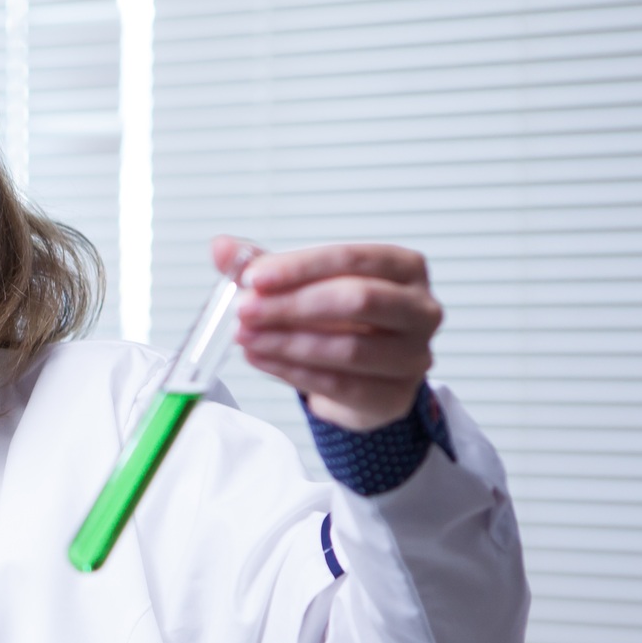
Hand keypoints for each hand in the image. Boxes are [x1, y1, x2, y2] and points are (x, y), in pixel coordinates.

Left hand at [220, 235, 443, 430]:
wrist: (360, 374)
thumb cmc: (336, 319)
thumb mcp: (301, 284)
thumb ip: (265, 264)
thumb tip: (221, 247)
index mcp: (404, 268)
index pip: (352, 259)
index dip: (300, 268)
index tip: (253, 277)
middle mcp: (420, 309)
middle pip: (358, 301)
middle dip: (293, 306)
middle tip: (245, 311)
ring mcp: (414, 356)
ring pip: (349, 349)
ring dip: (288, 343)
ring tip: (246, 337)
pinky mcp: (395, 395)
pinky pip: (341, 385)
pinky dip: (294, 372)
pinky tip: (261, 360)